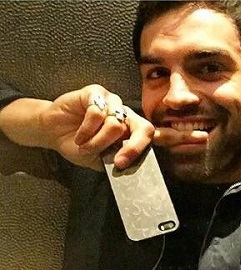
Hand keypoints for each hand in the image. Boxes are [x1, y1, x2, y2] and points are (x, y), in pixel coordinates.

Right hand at [40, 84, 154, 170]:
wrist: (53, 133)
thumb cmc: (78, 145)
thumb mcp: (98, 160)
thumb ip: (114, 159)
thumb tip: (127, 166)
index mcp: (130, 130)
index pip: (147, 135)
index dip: (139, 150)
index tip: (122, 164)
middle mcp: (125, 114)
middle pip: (142, 127)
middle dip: (131, 147)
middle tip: (116, 161)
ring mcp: (112, 102)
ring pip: (116, 124)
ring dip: (97, 141)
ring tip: (84, 145)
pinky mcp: (96, 93)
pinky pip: (97, 112)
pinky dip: (87, 129)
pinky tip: (79, 136)